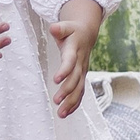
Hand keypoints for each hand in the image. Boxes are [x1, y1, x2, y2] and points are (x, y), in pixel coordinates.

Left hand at [48, 0, 102, 116]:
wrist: (86, 34)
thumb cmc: (72, 31)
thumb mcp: (66, 26)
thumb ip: (59, 28)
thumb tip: (53, 28)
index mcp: (75, 50)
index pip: (70, 62)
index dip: (64, 71)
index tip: (56, 80)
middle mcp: (80, 63)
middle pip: (75, 79)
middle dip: (67, 91)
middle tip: (56, 101)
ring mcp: (82, 72)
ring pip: (78, 89)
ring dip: (70, 102)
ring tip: (60, 114)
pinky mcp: (81, 77)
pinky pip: (80, 92)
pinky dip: (74, 103)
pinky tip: (66, 113)